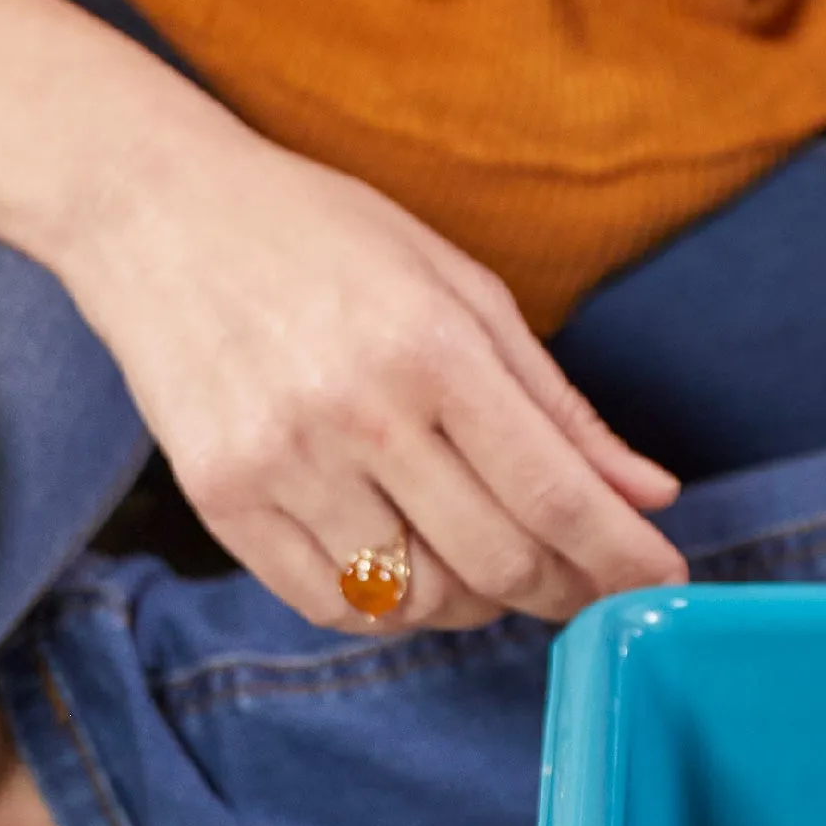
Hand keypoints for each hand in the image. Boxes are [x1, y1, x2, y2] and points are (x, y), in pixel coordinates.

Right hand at [53, 120, 684, 637]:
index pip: (553, 491)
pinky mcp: (218, 500)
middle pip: (495, 559)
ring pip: (416, 599)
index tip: (663, 581)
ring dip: (481, 604)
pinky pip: (329, 605)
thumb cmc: (332, 240)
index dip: (620, 553)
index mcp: (434, 350)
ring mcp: (281, 464)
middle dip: (565, 590)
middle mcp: (357, 415)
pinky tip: (416, 572)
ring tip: (502, 570)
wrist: (163, 216)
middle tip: (591, 587)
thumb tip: (650, 495)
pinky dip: (392, 610)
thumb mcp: (467, 291)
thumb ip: (560, 406)